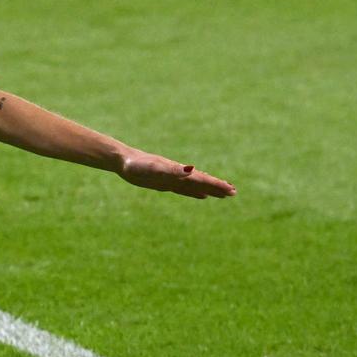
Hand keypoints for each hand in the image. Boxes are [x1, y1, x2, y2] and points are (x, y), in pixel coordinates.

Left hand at [118, 151, 235, 198]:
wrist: (123, 160)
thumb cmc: (137, 165)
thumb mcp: (154, 169)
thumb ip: (172, 170)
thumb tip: (191, 169)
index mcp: (178, 172)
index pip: (201, 179)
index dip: (216, 184)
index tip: (231, 189)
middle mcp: (178, 175)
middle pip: (202, 182)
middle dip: (217, 187)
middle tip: (233, 192)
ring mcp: (172, 179)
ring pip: (195, 186)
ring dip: (209, 190)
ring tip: (223, 194)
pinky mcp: (164, 183)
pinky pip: (184, 189)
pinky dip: (195, 192)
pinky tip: (202, 195)